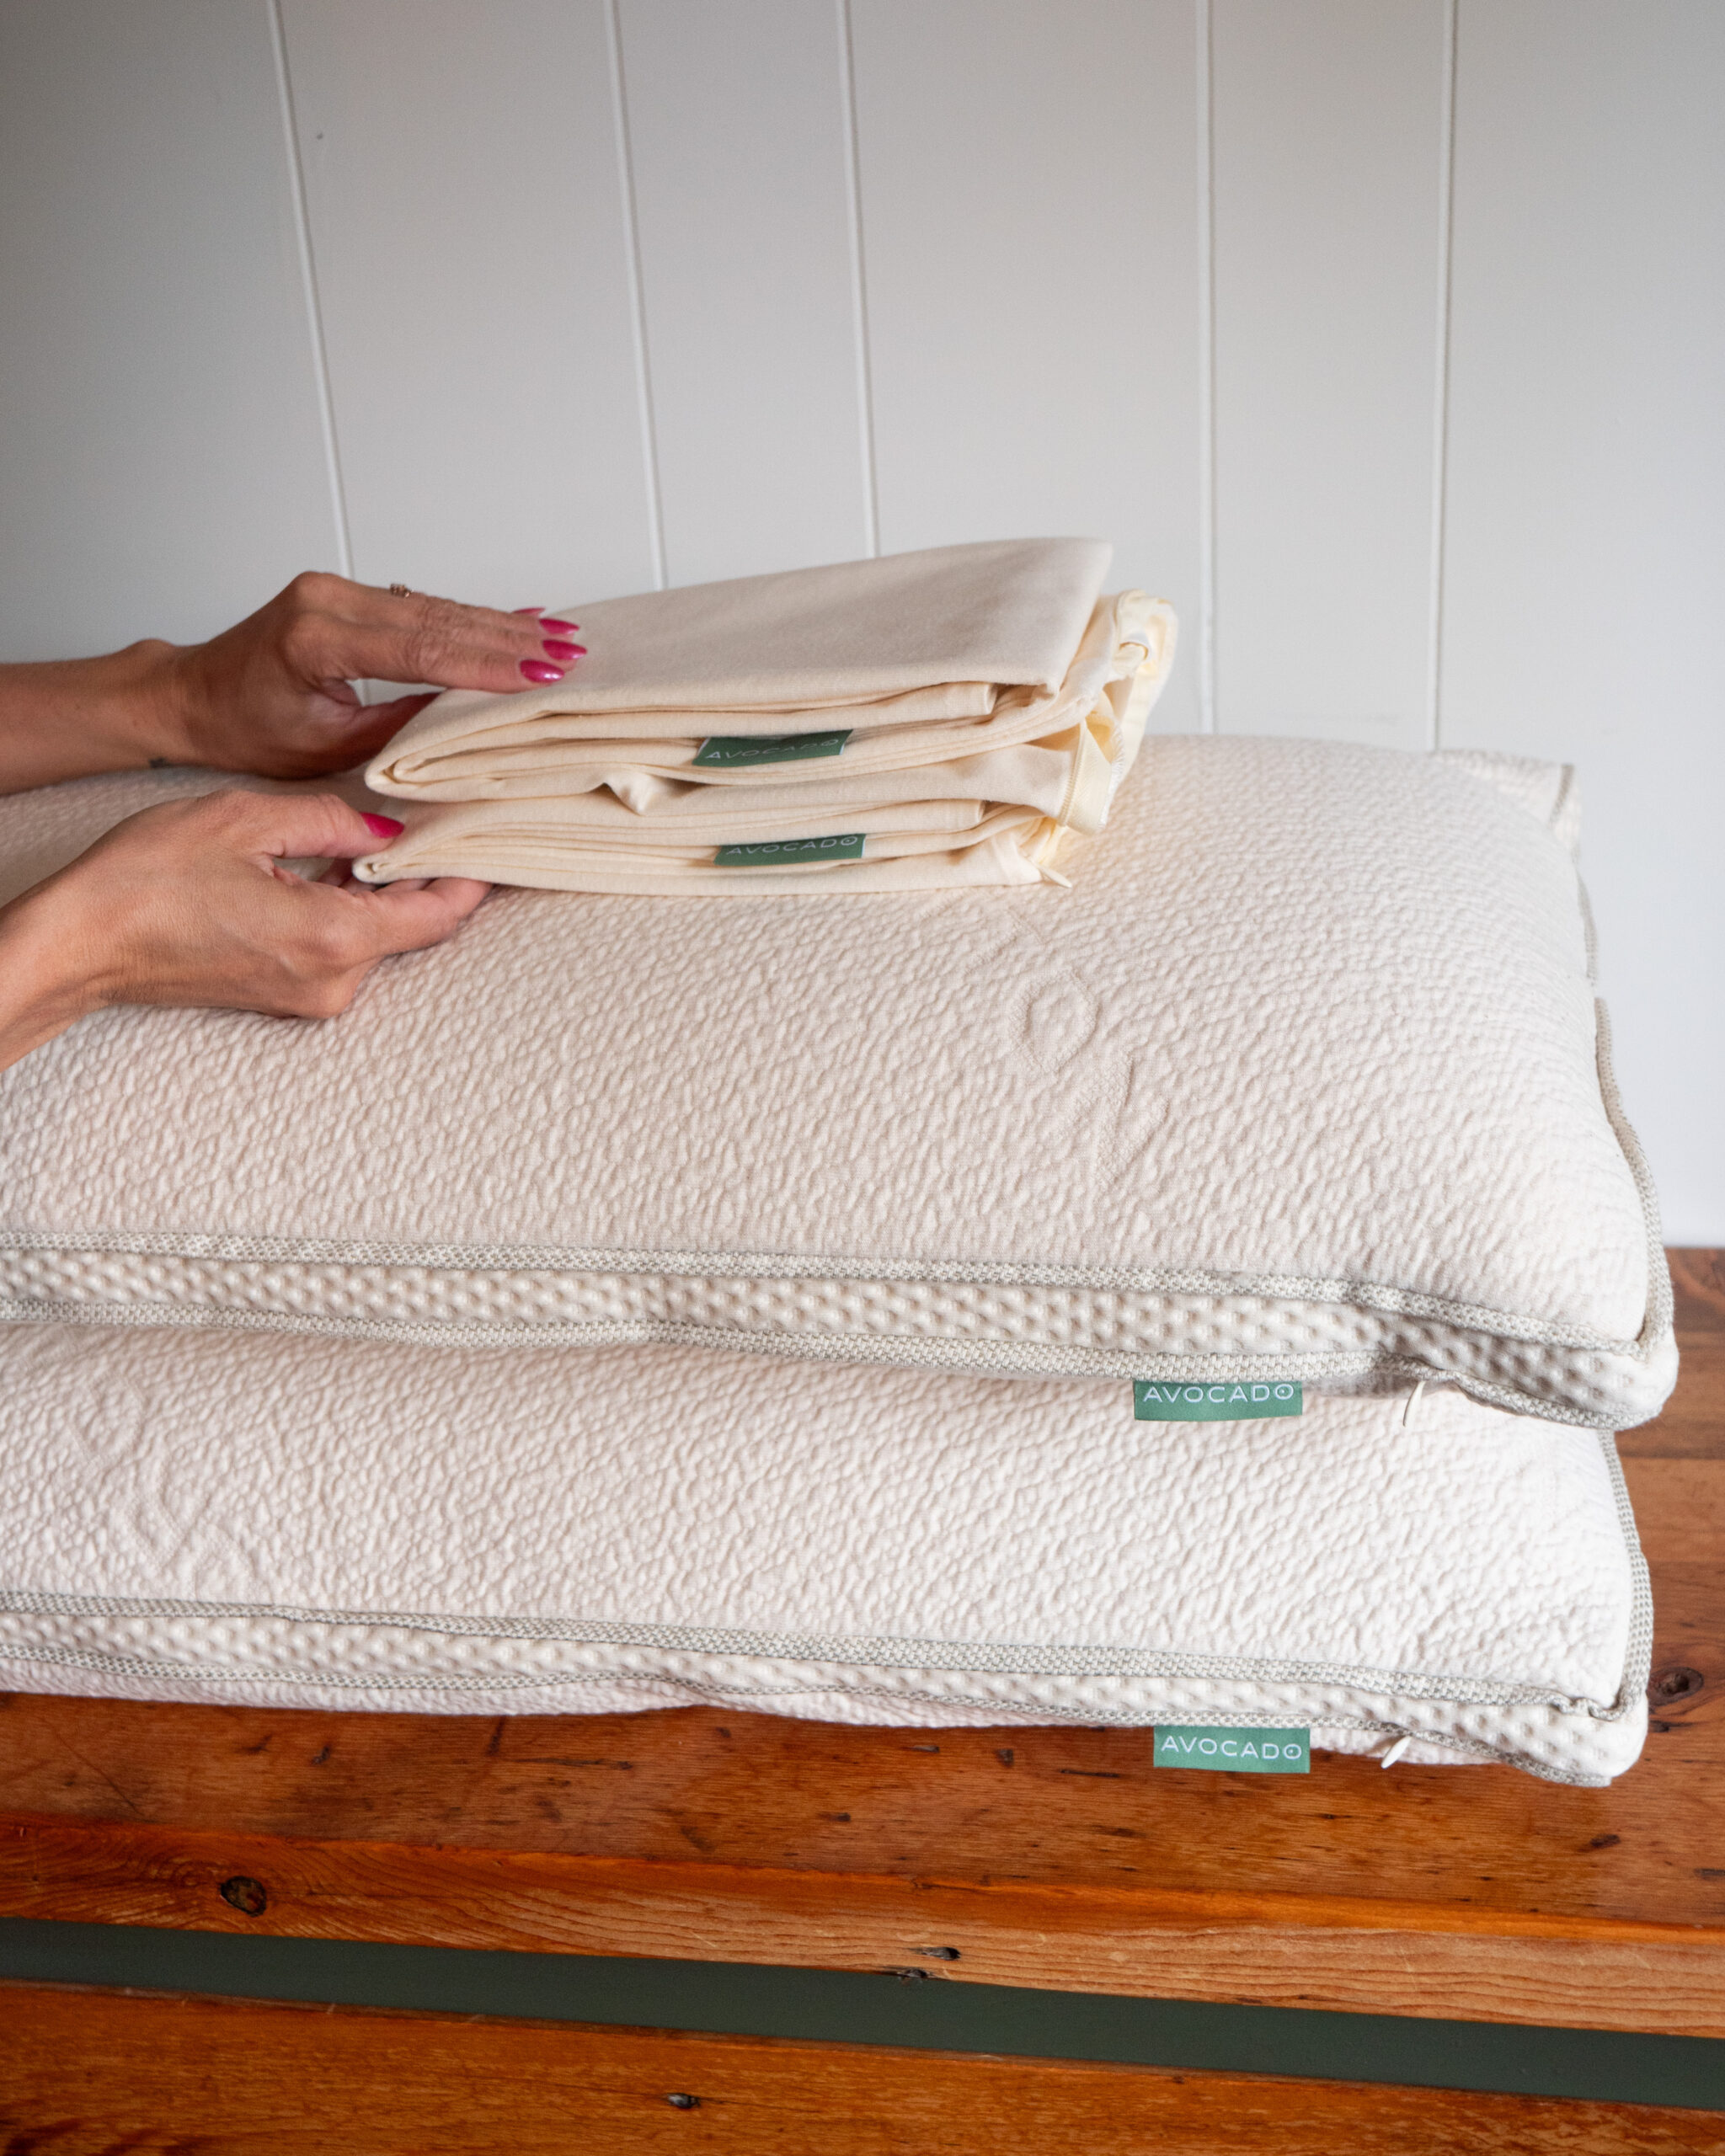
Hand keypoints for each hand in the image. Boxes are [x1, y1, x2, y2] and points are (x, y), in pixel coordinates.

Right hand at [0, 789, 488, 1069]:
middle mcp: (331, 982)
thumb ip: (331, 819)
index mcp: (332, 939)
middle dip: (435, 875)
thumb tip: (387, 827)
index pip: (438, 915)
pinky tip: (350, 866)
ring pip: (380, 936)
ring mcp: (309, 996)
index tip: (493, 839)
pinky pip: (345, 948)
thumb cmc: (144, 883)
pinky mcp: (287, 995)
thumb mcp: (246, 819)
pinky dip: (356, 908)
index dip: (474, 875)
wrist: (81, 942)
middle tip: (452, 821)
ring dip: (392, 889)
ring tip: (402, 833)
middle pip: (415, 927)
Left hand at [164, 572, 582, 777]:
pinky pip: (419, 605)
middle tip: (569, 651)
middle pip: (438, 618)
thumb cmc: (247, 728)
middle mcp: (327, 600)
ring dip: (499, 624)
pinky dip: (468, 616)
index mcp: (316, 639)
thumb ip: (399, 722)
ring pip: (434, 607)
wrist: (192, 695)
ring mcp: (336, 589)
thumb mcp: (327, 745)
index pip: (422, 648)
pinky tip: (515, 618)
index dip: (488, 661)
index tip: (541, 670)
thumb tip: (466, 712)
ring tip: (558, 637)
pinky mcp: (344, 593)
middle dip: (509, 637)